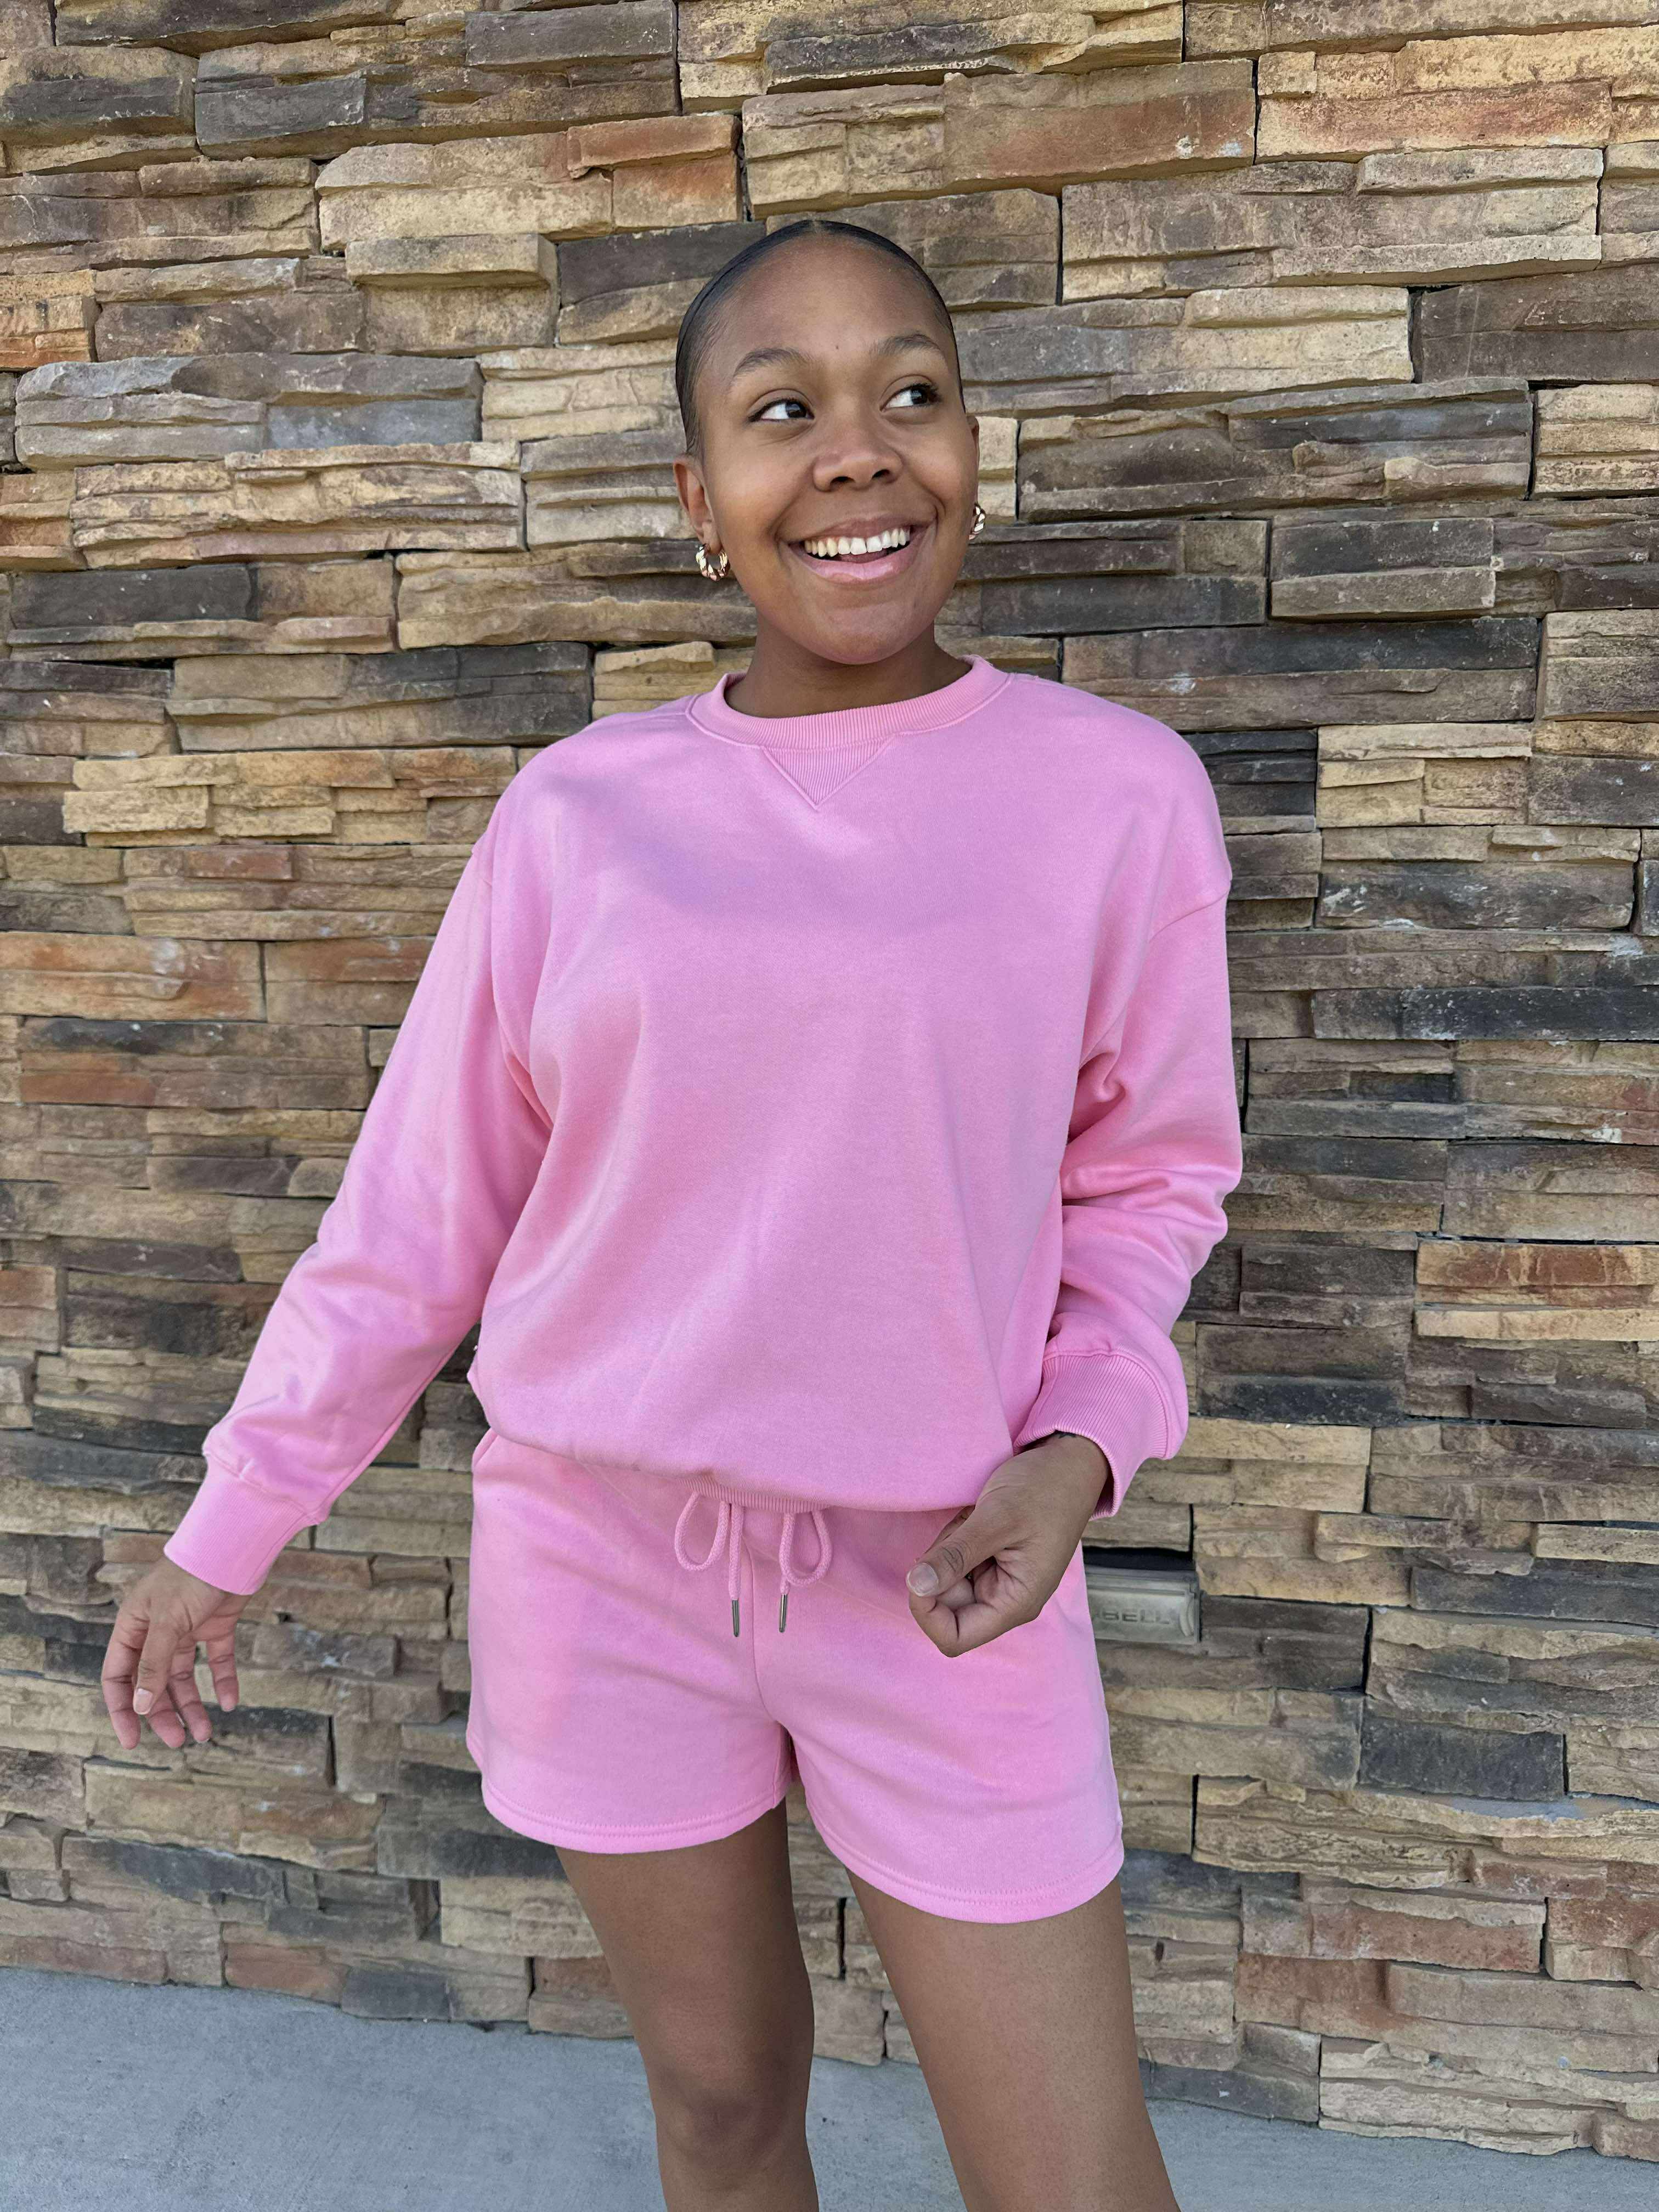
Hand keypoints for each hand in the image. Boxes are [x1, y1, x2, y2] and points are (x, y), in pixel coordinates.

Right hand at [101, 1558, 250, 1749]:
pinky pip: (217, 1661)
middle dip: (163, 1714)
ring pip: (184, 1677)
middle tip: (180, 1741)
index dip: (123, 1709)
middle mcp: (156, 1630)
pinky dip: (222, 1682)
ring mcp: (187, 1628)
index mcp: (133, 1627)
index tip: (130, 1741)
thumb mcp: (166, 1622)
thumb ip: (153, 1664)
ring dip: (192, 1705)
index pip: (119, 1677)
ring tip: (204, 1733)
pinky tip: (229, 1702)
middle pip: (153, 1683)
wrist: (234, 1546)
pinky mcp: (217, 1626)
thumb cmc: (191, 1575)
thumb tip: (140, 1706)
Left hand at [905, 1433, 1108, 1655]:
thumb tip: (915, 1585)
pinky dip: (954, 1540)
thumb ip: (956, 1555)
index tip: (922, 1570)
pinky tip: (975, 1517)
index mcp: (1015, 1603)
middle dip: (939, 1569)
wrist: (1068, 1464)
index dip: (927, 1613)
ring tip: (974, 1519)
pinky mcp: (991, 1563)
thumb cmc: (1044, 1489)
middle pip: (945, 1607)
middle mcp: (1006, 1600)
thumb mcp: (997, 1519)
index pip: (954, 1638)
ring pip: (946, 1581)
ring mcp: (998, 1581)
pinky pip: (955, 1563)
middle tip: (961, 1529)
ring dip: (948, 1549)